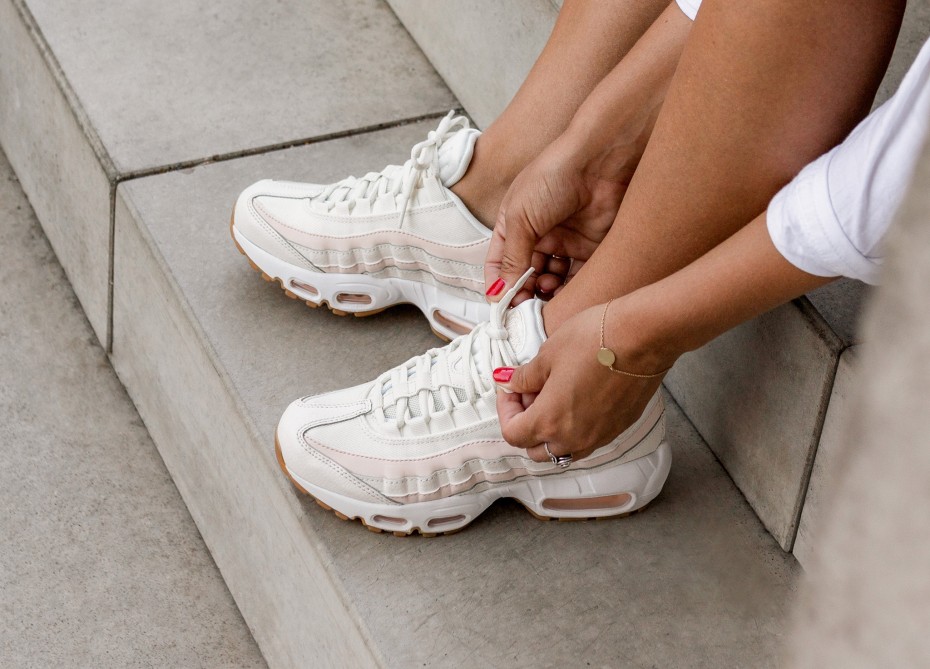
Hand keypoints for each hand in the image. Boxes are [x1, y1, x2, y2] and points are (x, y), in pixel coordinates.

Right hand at [484, 131, 633, 304]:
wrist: (599, 160)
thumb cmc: (552, 177)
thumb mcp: (520, 218)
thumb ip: (511, 258)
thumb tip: (499, 293)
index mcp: (513, 226)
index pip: (499, 265)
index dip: (498, 286)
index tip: (501, 305)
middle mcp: (537, 237)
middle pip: (525, 277)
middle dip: (523, 294)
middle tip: (526, 305)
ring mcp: (564, 243)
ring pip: (551, 281)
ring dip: (546, 293)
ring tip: (546, 291)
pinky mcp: (590, 249)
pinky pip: (578, 278)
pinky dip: (570, 290)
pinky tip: (565, 294)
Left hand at [494, 302, 674, 461]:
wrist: (642, 337)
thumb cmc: (593, 341)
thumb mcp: (547, 354)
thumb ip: (524, 377)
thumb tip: (508, 382)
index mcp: (549, 422)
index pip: (513, 434)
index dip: (506, 411)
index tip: (511, 388)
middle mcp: (573, 439)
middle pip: (536, 450)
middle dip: (526, 425)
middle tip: (529, 394)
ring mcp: (598, 437)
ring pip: (563, 450)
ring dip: (551, 432)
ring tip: (553, 397)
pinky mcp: (618, 429)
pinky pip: (588, 440)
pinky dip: (575, 428)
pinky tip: (578, 398)